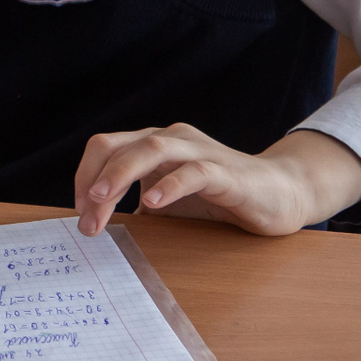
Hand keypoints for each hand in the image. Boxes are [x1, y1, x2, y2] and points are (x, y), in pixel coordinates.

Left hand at [74, 124, 360, 237]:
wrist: (281, 194)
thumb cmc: (218, 199)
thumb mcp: (168, 202)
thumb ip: (136, 204)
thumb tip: (96, 222)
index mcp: (151, 143)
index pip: (104, 148)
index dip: (83, 176)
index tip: (79, 213)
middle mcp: (170, 139)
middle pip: (117, 147)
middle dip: (93, 181)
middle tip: (86, 221)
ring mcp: (198, 151)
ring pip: (149, 150)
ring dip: (119, 176)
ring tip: (101, 200)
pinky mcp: (226, 172)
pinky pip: (194, 173)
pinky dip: (170, 186)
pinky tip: (152, 204)